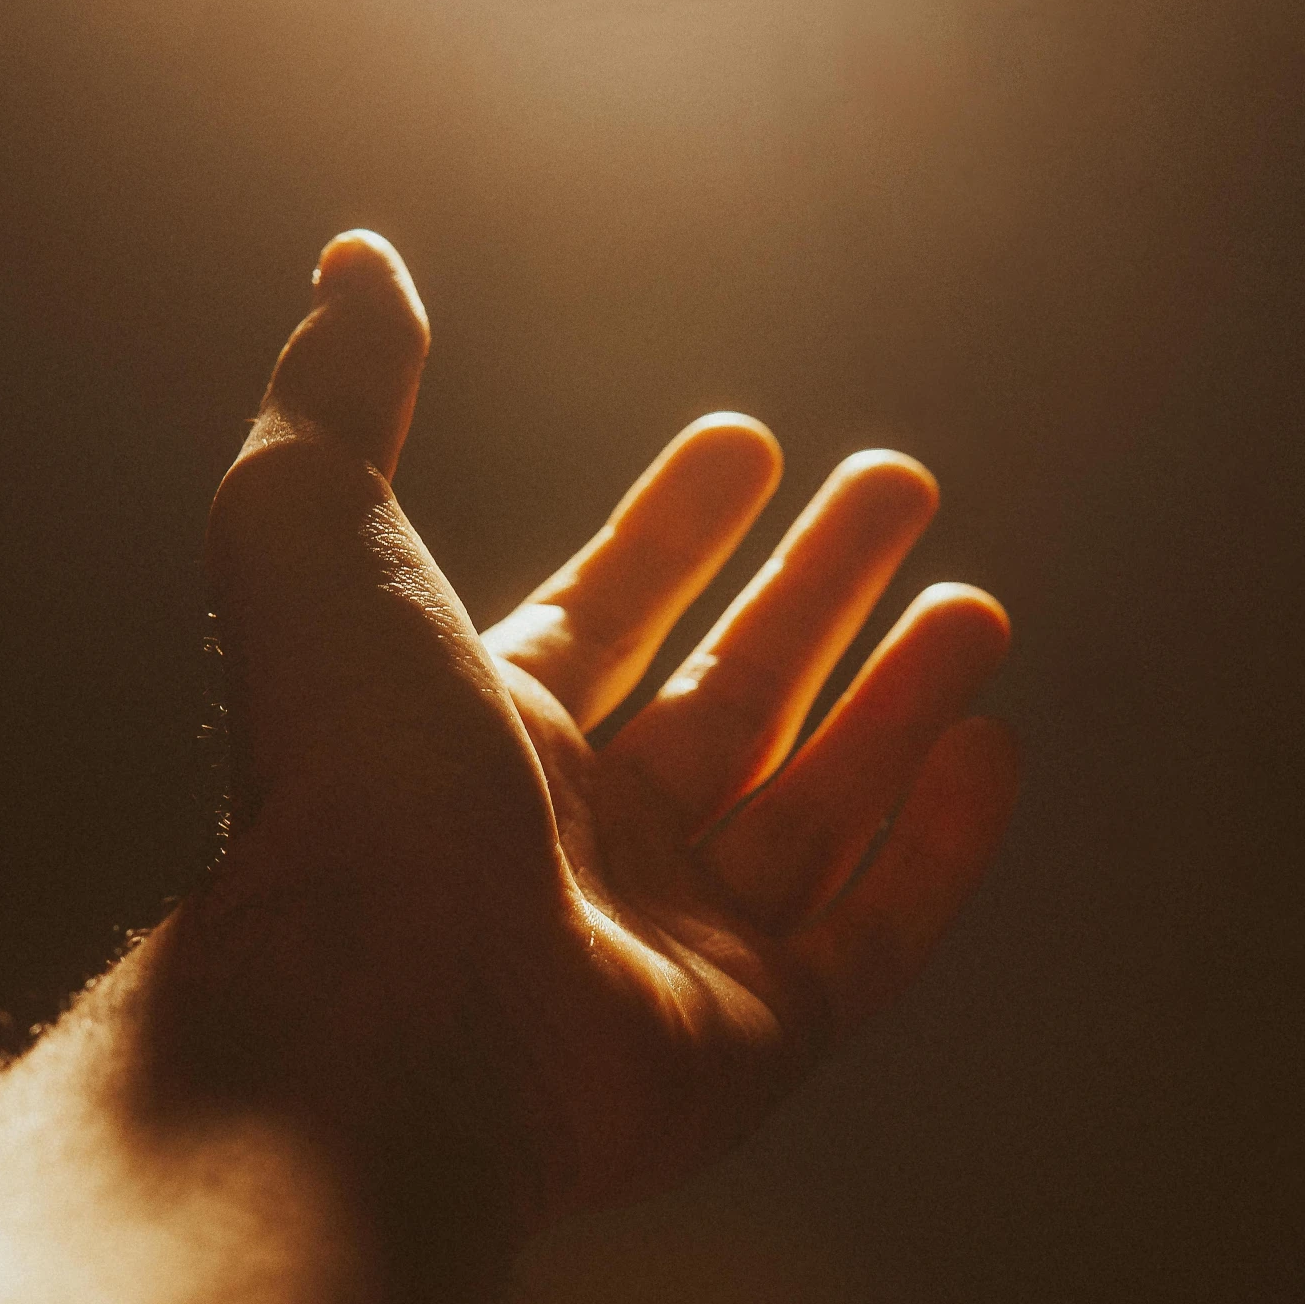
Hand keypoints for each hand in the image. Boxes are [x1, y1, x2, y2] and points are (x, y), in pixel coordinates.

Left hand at [152, 231, 1018, 1230]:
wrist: (381, 1013)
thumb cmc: (349, 775)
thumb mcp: (315, 534)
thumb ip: (338, 396)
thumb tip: (351, 258)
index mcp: (478, 735)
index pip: (604, 611)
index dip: (673, 526)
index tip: (745, 441)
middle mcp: (572, 843)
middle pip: (727, 696)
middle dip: (812, 590)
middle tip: (898, 486)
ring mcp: (664, 950)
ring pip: (810, 809)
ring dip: (896, 704)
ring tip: (979, 607)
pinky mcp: (748, 1045)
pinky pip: (866, 938)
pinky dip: (936, 852)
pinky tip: (989, 752)